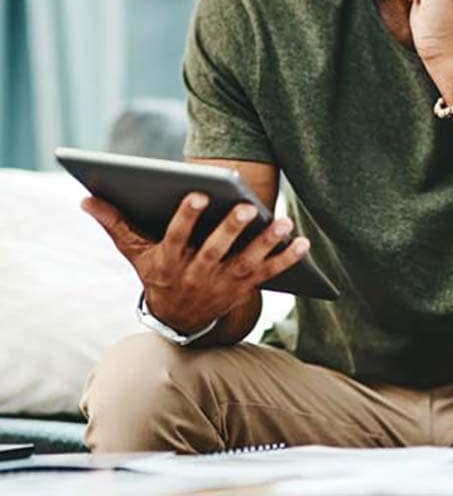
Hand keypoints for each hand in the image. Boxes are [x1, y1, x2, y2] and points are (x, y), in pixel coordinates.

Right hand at [81, 193, 309, 334]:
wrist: (179, 322)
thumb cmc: (158, 273)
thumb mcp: (136, 253)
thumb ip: (115, 224)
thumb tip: (86, 198)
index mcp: (169, 262)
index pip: (176, 237)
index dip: (186, 217)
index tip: (197, 193)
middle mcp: (197, 274)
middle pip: (215, 250)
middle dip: (231, 229)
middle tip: (247, 207)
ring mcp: (224, 283)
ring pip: (247, 262)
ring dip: (266, 243)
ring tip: (283, 221)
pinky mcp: (246, 288)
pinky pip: (270, 273)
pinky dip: (287, 259)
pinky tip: (303, 241)